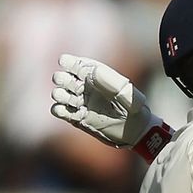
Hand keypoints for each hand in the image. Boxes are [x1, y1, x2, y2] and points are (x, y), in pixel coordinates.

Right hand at [50, 54, 171, 161]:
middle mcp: (86, 87)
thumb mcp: (128, 95)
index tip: (66, 63)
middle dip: (61, 79)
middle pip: (62, 77)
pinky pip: (59, 110)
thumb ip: (113, 84)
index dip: (68, 62)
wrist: (134, 131)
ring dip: (60, 94)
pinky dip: (59, 110)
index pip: (76, 64)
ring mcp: (80, 102)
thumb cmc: (134, 108)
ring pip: (58, 93)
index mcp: (97, 75)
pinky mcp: (76, 117)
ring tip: (74, 101)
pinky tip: (68, 111)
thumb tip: (93, 72)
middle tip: (75, 87)